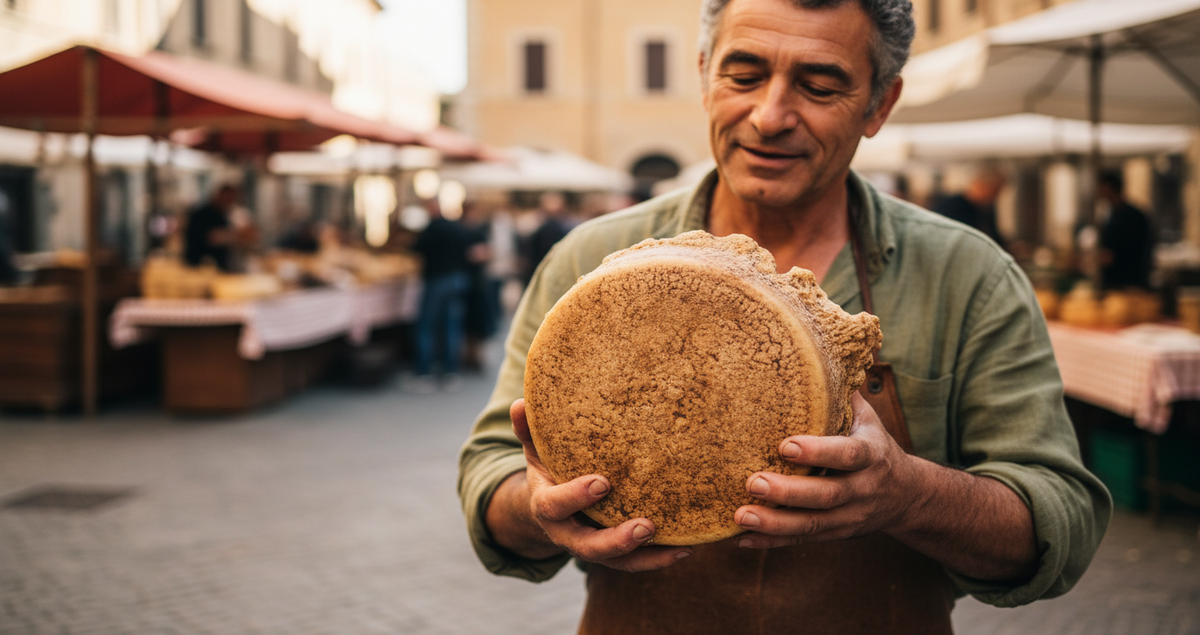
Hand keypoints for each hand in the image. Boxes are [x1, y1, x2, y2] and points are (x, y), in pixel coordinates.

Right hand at [498, 399, 691, 570]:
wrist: (551, 508)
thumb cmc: (550, 469)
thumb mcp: (536, 450)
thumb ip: (529, 430)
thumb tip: (519, 402)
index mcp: (546, 505)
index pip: (555, 506)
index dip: (576, 498)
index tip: (602, 483)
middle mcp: (567, 533)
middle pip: (588, 547)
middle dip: (616, 540)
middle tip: (645, 526)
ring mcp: (591, 546)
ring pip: (616, 562)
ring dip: (645, 557)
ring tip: (676, 546)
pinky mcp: (613, 554)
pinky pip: (635, 562)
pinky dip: (658, 559)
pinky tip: (685, 548)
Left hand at [733, 393, 918, 547]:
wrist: (907, 496)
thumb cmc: (873, 445)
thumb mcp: (867, 419)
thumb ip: (842, 392)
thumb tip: (817, 345)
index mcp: (871, 455)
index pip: (847, 455)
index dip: (819, 451)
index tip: (785, 445)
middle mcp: (863, 489)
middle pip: (826, 495)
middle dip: (788, 492)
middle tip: (752, 483)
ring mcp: (849, 517)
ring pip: (812, 525)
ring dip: (775, 523)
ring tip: (741, 515)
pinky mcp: (835, 534)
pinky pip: (802, 541)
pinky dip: (772, 542)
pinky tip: (743, 538)